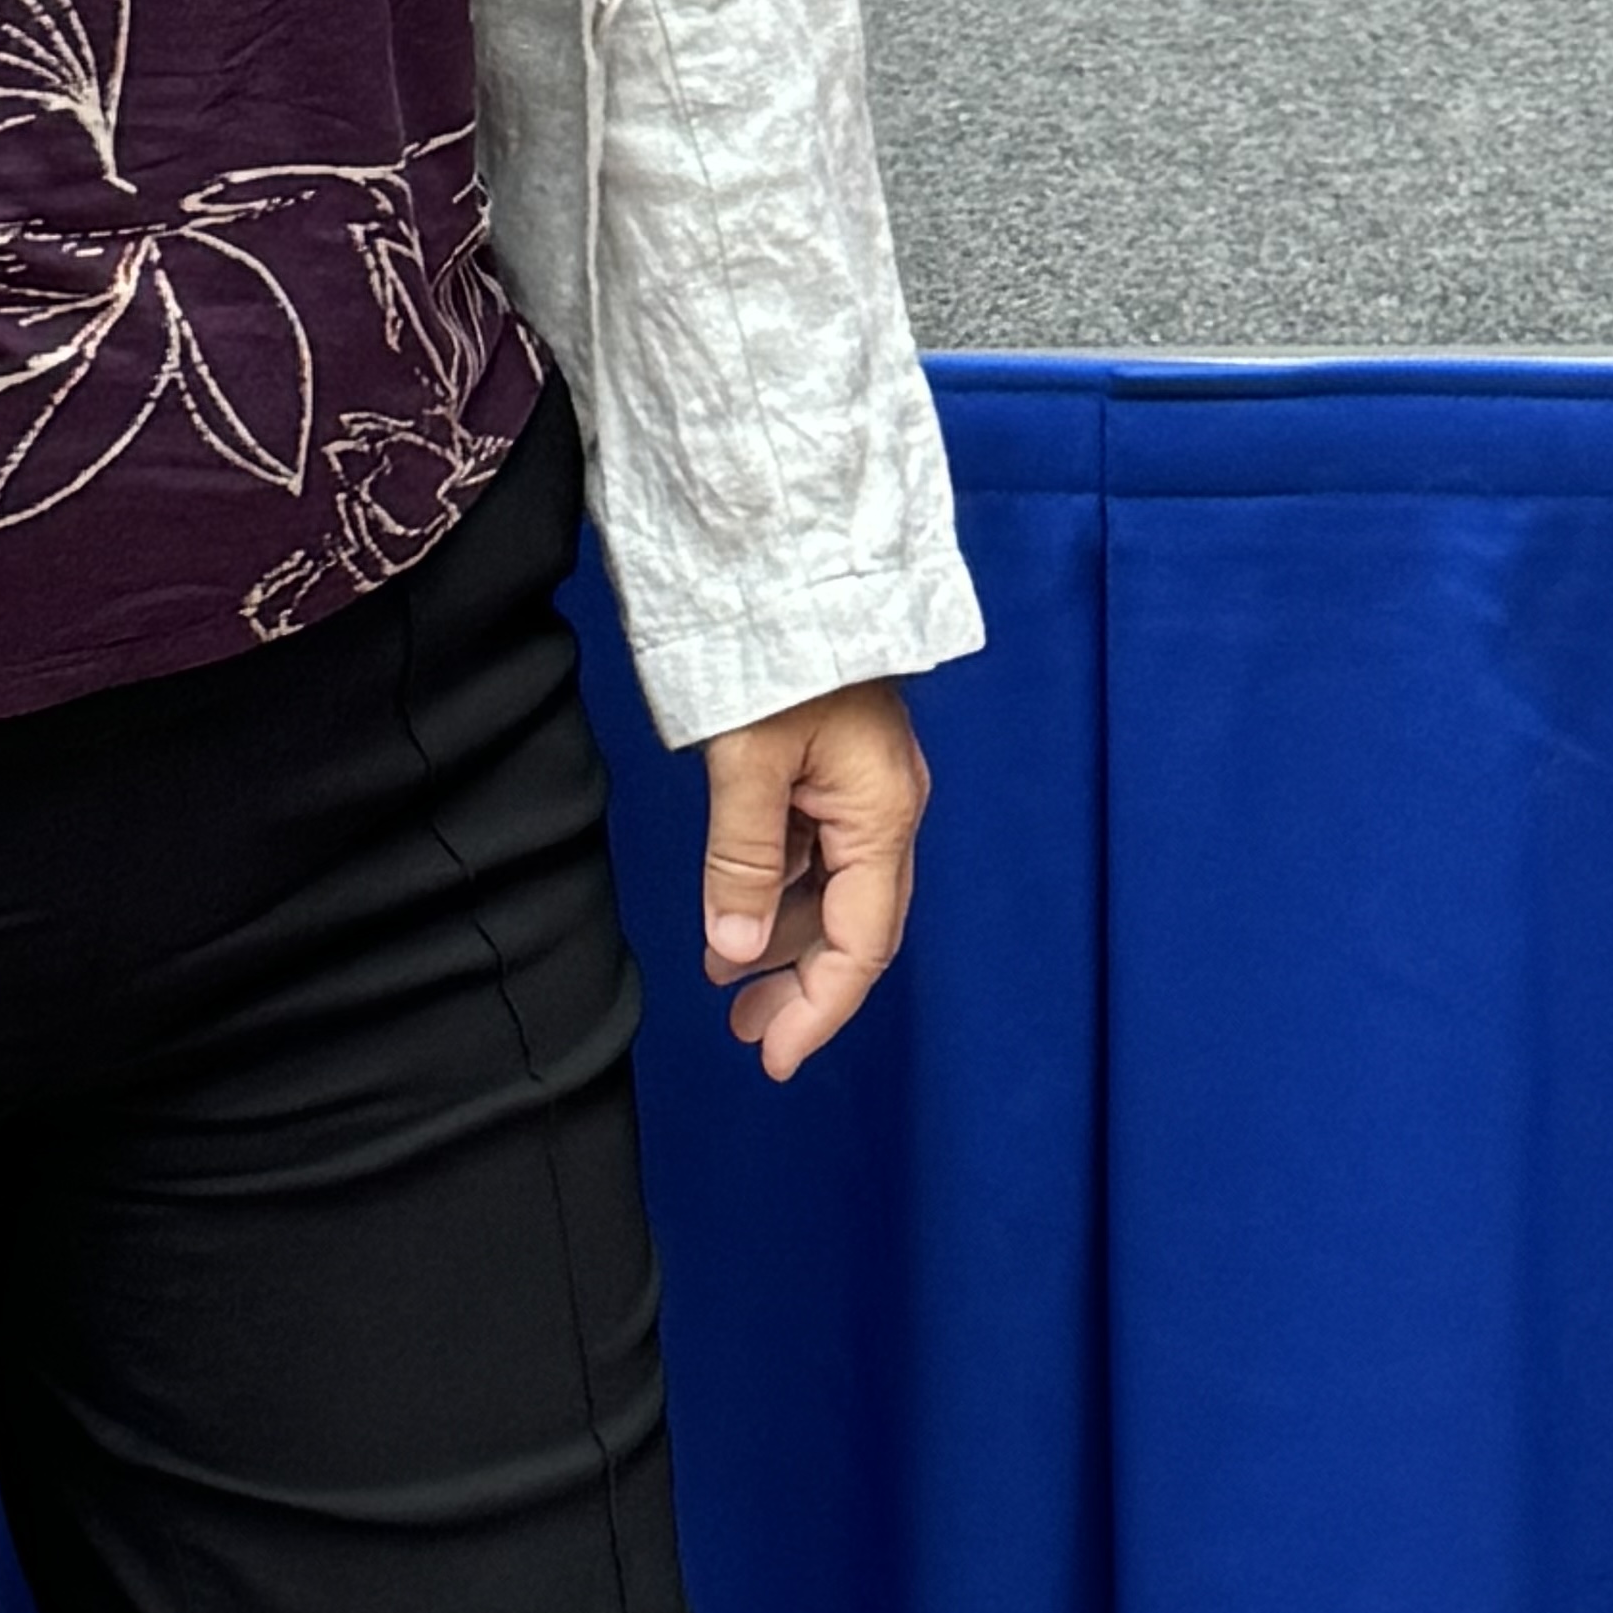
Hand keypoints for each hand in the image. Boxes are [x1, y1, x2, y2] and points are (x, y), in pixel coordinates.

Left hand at [695, 678, 927, 1079]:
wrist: (789, 555)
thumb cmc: (777, 648)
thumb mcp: (749, 758)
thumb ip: (742, 859)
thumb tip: (735, 950)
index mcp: (881, 812)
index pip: (860, 943)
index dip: (819, 1008)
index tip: (772, 1057)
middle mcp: (885, 807)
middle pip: (854, 923)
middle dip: (801, 983)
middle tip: (743, 1031)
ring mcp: (862, 784)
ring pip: (830, 888)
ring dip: (783, 935)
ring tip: (727, 973)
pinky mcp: (835, 763)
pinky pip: (813, 847)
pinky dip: (778, 886)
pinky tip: (739, 906)